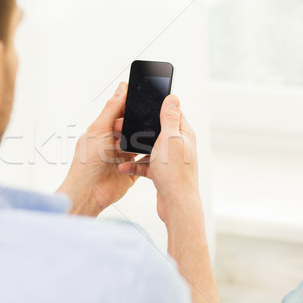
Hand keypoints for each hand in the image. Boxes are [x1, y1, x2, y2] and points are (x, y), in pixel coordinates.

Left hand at [57, 82, 137, 216]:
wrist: (90, 192)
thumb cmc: (86, 163)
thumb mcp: (98, 130)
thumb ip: (112, 109)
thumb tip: (121, 88)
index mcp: (104, 130)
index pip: (121, 112)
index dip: (131, 105)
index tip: (146, 96)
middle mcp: (114, 142)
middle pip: (133, 126)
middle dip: (138, 124)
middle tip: (146, 120)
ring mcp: (123, 156)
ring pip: (140, 142)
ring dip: (143, 141)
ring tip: (146, 138)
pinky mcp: (132, 169)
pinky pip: (145, 160)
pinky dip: (148, 156)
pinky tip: (153, 152)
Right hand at [117, 95, 200, 224]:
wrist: (176, 204)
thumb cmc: (175, 173)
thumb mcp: (169, 139)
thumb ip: (170, 118)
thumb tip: (173, 98)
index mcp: (183, 134)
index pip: (171, 114)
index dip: (156, 108)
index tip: (140, 105)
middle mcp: (178, 145)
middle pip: (156, 131)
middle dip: (139, 129)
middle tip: (123, 127)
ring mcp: (170, 160)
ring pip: (149, 149)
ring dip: (134, 150)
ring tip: (119, 149)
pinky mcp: (163, 173)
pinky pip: (146, 165)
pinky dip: (135, 166)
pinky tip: (123, 168)